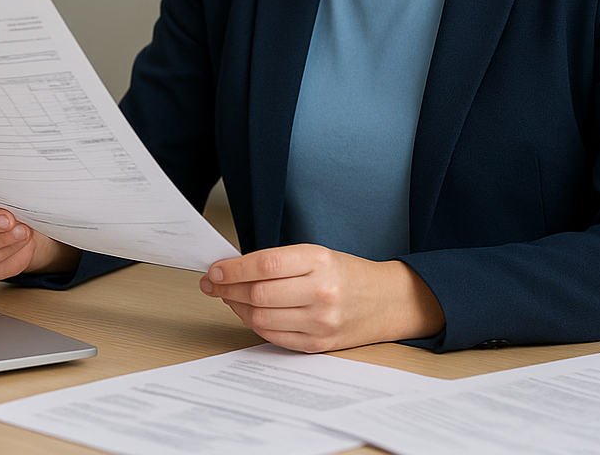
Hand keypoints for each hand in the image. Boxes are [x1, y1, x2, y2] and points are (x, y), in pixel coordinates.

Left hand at [198, 244, 444, 352]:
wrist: (386, 301)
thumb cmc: (347, 274)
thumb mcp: (317, 255)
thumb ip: (278, 262)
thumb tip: (231, 270)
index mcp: (320, 261)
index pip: (265, 263)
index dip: (233, 268)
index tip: (214, 269)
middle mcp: (321, 292)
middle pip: (259, 294)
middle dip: (227, 289)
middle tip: (213, 283)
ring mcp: (320, 322)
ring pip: (261, 318)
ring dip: (236, 308)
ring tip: (229, 297)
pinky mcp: (317, 344)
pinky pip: (273, 337)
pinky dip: (254, 324)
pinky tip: (248, 313)